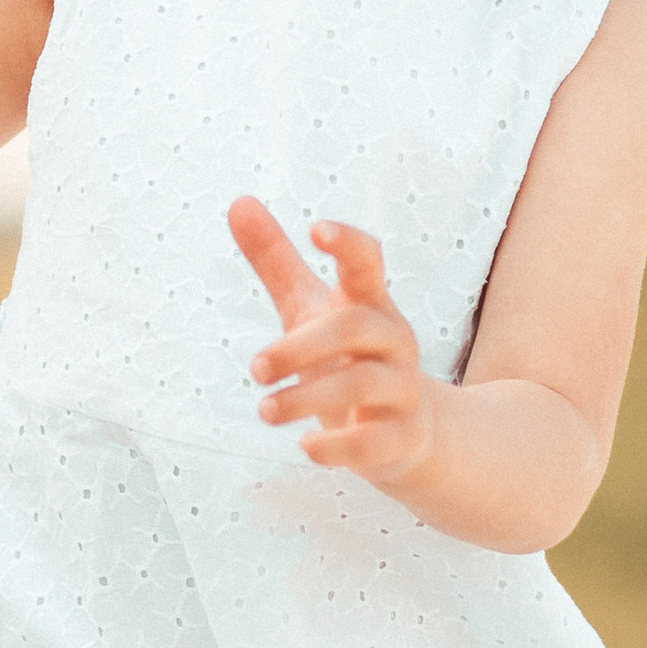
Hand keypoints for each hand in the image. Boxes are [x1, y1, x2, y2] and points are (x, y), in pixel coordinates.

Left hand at [230, 198, 434, 490]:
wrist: (409, 432)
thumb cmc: (349, 358)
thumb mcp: (312, 308)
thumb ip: (277, 261)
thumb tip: (237, 201)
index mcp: (369, 304)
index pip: (368, 262)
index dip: (347, 242)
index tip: (315, 229)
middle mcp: (392, 341)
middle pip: (354, 327)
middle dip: (300, 347)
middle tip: (255, 367)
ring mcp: (400, 390)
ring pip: (361, 385)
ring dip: (304, 398)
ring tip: (264, 410)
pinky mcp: (400, 437)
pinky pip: (373, 441)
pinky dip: (336, 446)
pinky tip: (305, 446)